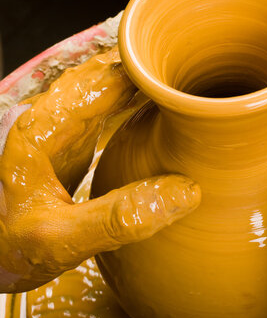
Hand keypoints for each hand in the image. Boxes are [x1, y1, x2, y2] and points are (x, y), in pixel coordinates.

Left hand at [0, 48, 200, 292]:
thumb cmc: (6, 247)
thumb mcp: (60, 240)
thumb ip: (117, 219)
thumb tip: (186, 192)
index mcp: (45, 126)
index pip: (105, 77)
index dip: (152, 71)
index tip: (193, 76)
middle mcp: (52, 117)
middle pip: (109, 73)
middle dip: (153, 71)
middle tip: (198, 81)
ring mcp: (61, 128)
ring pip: (108, 86)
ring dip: (145, 84)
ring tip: (185, 92)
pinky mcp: (70, 143)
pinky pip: (107, 108)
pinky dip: (136, 103)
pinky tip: (158, 114)